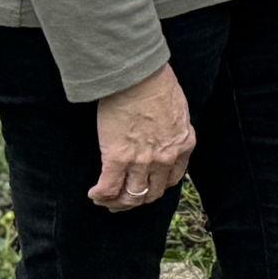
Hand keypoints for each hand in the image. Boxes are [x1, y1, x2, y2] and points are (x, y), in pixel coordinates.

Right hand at [89, 63, 193, 210]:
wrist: (138, 76)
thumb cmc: (157, 85)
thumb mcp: (178, 111)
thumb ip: (174, 130)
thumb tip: (164, 136)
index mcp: (183, 144)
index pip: (172, 179)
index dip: (156, 187)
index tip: (146, 186)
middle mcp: (165, 157)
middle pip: (151, 194)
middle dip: (136, 200)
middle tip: (122, 199)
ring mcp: (142, 160)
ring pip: (131, 197)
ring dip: (117, 202)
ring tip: (106, 198)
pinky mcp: (118, 158)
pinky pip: (108, 188)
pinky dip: (100, 195)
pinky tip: (94, 193)